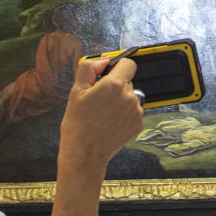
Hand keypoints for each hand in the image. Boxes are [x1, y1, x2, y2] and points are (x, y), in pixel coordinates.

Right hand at [58, 56, 143, 172]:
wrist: (84, 153)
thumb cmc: (77, 124)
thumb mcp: (76, 91)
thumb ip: (89, 69)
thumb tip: (102, 61)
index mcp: (114, 85)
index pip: (128, 64)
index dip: (117, 67)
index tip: (108, 75)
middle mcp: (130, 96)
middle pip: (127, 81)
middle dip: (115, 86)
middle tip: (99, 99)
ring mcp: (136, 111)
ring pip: (130, 96)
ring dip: (120, 100)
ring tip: (103, 114)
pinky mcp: (139, 123)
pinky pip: (133, 111)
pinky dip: (124, 114)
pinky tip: (110, 122)